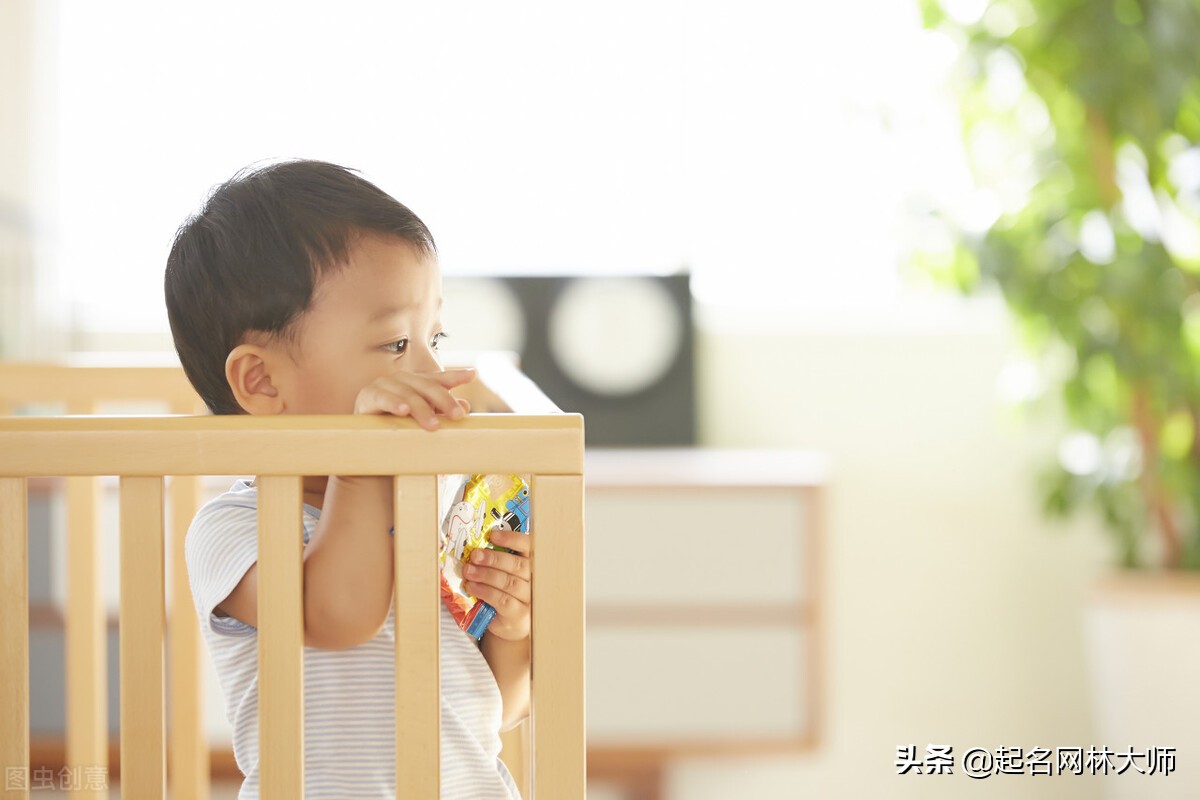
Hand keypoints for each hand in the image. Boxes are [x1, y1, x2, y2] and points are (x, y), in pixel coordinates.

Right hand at [353, 368, 474, 430]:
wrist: (367, 446)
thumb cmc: (398, 431)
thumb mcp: (423, 422)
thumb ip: (442, 413)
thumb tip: (465, 407)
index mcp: (415, 384)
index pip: (438, 379)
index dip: (455, 377)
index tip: (472, 375)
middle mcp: (401, 380)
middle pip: (427, 385)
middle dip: (444, 400)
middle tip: (458, 416)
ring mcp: (383, 385)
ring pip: (407, 393)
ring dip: (421, 408)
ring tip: (433, 424)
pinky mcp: (367, 397)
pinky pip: (382, 397)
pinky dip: (393, 403)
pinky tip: (403, 410)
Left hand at [463, 528, 530, 641]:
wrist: (509, 623)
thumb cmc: (506, 593)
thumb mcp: (505, 573)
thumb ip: (498, 561)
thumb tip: (477, 546)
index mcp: (532, 564)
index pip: (529, 547)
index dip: (512, 539)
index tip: (493, 536)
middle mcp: (535, 580)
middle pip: (518, 565)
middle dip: (494, 558)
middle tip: (475, 555)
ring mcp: (529, 598)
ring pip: (509, 582)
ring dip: (486, 574)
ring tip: (469, 571)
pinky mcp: (518, 614)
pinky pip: (502, 599)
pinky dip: (485, 591)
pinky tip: (472, 587)